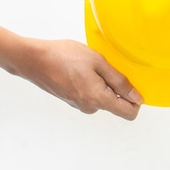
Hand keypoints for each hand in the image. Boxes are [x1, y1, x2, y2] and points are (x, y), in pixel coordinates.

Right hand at [14, 38, 142, 119]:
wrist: (34, 59)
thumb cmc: (63, 57)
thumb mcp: (97, 62)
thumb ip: (119, 81)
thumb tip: (136, 97)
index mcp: (98, 99)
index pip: (128, 113)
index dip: (135, 99)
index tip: (131, 82)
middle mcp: (89, 107)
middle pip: (116, 103)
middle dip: (116, 86)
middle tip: (104, 66)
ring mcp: (79, 104)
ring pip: (102, 96)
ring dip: (102, 82)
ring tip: (89, 65)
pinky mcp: (72, 100)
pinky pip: (90, 94)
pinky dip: (91, 82)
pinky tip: (81, 68)